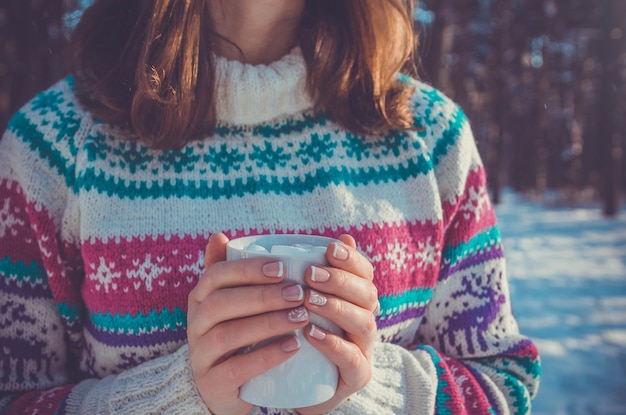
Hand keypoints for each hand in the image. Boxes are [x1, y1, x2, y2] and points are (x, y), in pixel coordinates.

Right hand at [187, 233, 309, 414]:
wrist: (221, 387)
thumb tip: (219, 235)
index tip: (282, 268)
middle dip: (262, 295)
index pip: (216, 276)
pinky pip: (236, 369)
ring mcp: (200, 356)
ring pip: (227, 335)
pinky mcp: (212, 384)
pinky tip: (292, 346)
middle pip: (220, 304)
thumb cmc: (234, 335)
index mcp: (200, 299)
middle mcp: (195, 325)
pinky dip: (266, 356)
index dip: (248, 270)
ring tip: (301, 317)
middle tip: (299, 293)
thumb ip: (228, 271)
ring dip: (267, 323)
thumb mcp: (229, 303)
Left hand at [297, 234, 378, 414]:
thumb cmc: (296, 336)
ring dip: (336, 307)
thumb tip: (315, 238)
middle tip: (310, 273)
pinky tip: (311, 332)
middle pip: (367, 294)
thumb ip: (300, 271)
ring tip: (308, 300)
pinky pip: (353, 359)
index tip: (329, 248)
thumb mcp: (296, 302)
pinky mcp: (356, 375)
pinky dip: (333, 344)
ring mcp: (363, 348)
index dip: (351, 258)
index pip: (364, 272)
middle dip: (340, 280)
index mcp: (355, 299)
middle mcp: (364, 320)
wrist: (297, 389)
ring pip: (364, 322)